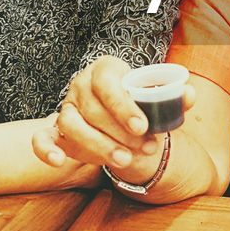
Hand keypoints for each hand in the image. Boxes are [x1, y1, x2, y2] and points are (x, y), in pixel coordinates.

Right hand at [32, 56, 193, 185]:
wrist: (117, 108)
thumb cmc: (137, 100)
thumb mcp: (155, 93)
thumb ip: (173, 95)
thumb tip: (189, 95)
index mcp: (104, 70)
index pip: (108, 85)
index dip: (124, 107)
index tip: (143, 127)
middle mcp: (80, 86)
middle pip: (93, 111)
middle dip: (121, 134)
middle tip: (146, 149)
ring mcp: (65, 107)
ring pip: (71, 126)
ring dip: (98, 146)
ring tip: (125, 160)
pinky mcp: (55, 129)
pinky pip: (40, 138)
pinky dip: (46, 149)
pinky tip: (59, 161)